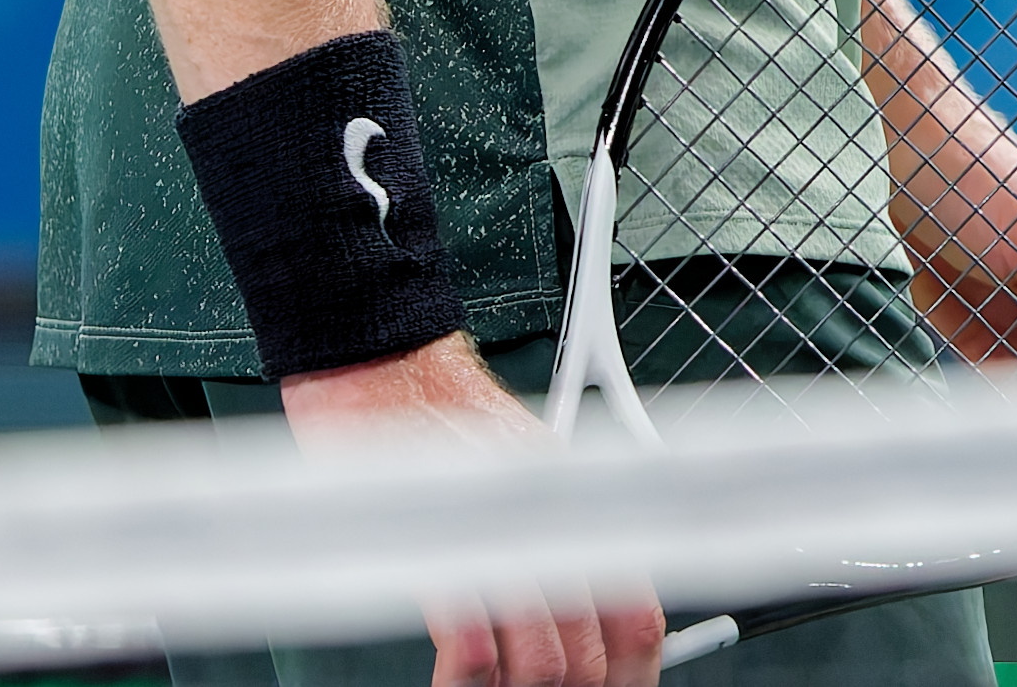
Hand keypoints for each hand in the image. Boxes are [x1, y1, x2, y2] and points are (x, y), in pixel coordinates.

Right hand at [282, 333, 671, 685]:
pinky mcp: (443, 549)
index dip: (631, 674)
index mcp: (580, 502)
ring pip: (543, 661)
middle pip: (592, 651)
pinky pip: (477, 648)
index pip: (636, 617)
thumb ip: (553, 536)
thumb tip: (580, 617)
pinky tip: (454, 679)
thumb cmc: (428, 418)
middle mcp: (554, 520)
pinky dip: (467, 681)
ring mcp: (502, 537)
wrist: (379, 362)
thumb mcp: (515, 470)